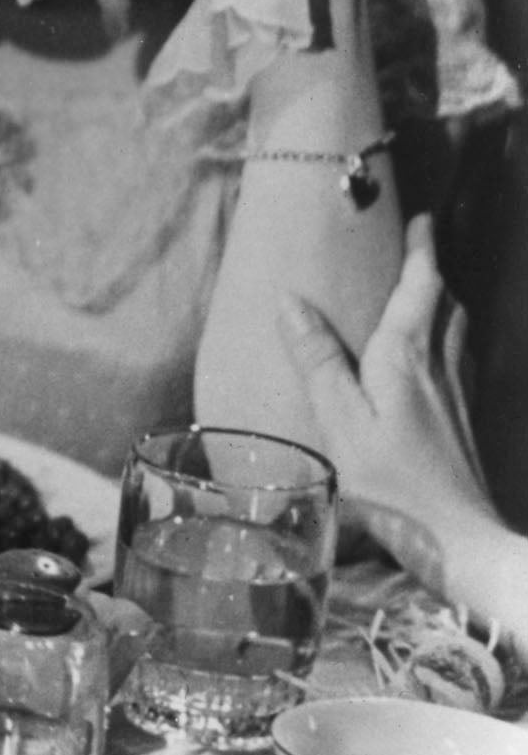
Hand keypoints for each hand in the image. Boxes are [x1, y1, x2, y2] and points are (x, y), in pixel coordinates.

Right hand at [287, 218, 490, 580]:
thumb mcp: (339, 421)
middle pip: (446, 301)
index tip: (419, 217)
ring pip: (458, 327)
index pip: (422, 286)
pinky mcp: (464, 418)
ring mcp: (458, 392)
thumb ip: (318, 360)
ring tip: (423, 291)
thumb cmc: (392, 483)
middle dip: (433, 269)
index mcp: (406, 357)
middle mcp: (440, 365)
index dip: (422, 249)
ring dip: (442, 300)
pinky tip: (432, 355)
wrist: (458, 537)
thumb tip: (291, 301)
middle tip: (416, 247)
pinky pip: (459, 355)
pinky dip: (447, 334)